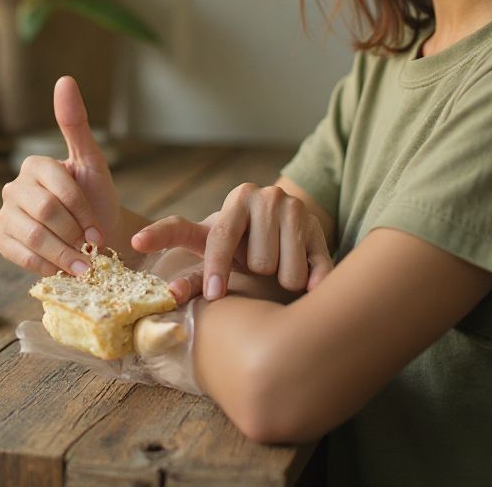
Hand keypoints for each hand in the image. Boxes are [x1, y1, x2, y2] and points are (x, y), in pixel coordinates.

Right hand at [0, 75, 119, 276]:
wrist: (97, 239)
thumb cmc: (97, 199)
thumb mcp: (93, 161)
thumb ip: (76, 123)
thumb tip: (64, 79)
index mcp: (34, 165)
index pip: (59, 186)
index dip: (83, 210)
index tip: (100, 229)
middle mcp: (14, 188)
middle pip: (45, 213)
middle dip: (74, 234)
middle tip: (93, 248)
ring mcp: (6, 215)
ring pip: (33, 236)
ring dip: (63, 254)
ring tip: (84, 265)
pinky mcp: (3, 242)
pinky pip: (20, 256)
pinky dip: (47, 265)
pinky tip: (63, 268)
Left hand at [132, 183, 333, 301]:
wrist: (283, 222)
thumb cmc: (239, 242)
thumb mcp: (214, 249)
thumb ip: (193, 273)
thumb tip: (173, 294)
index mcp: (236, 201)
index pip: (222, 236)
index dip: (216, 265)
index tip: (213, 294)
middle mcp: (267, 198)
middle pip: (259, 263)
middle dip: (256, 272)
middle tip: (257, 262)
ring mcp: (296, 209)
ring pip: (288, 273)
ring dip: (281, 280)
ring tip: (277, 265)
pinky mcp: (319, 229)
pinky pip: (316, 274)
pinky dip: (313, 285)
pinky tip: (309, 283)